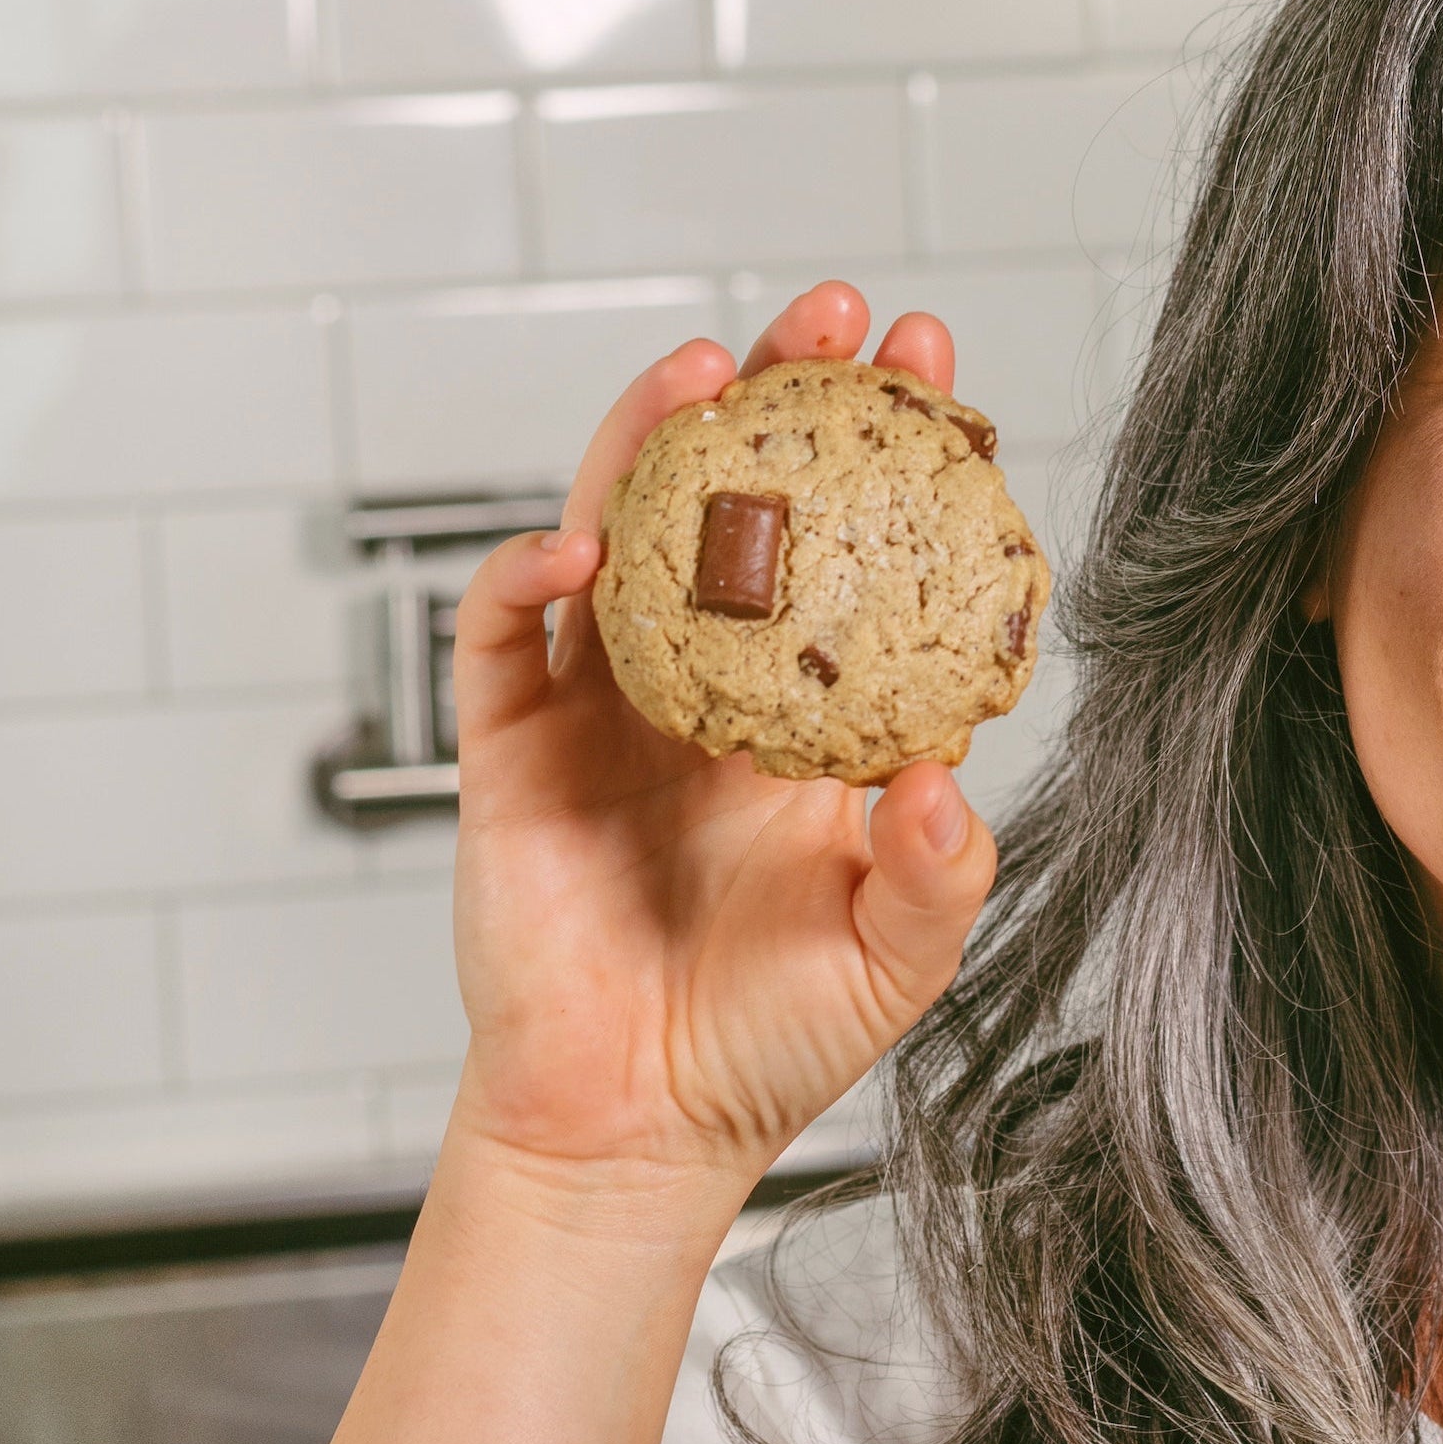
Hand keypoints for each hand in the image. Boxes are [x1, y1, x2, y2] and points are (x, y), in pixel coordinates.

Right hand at [440, 285, 997, 1208]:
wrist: (640, 1127)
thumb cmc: (771, 1042)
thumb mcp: (895, 959)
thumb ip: (935, 871)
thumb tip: (941, 775)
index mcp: (807, 722)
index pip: (854, 562)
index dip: (890, 468)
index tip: (938, 379)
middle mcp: (707, 691)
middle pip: (735, 510)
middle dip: (781, 404)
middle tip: (836, 316)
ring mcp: (602, 709)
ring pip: (616, 537)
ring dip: (651, 442)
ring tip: (709, 367)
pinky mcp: (509, 749)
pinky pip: (501, 639)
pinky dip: (523, 578)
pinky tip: (571, 543)